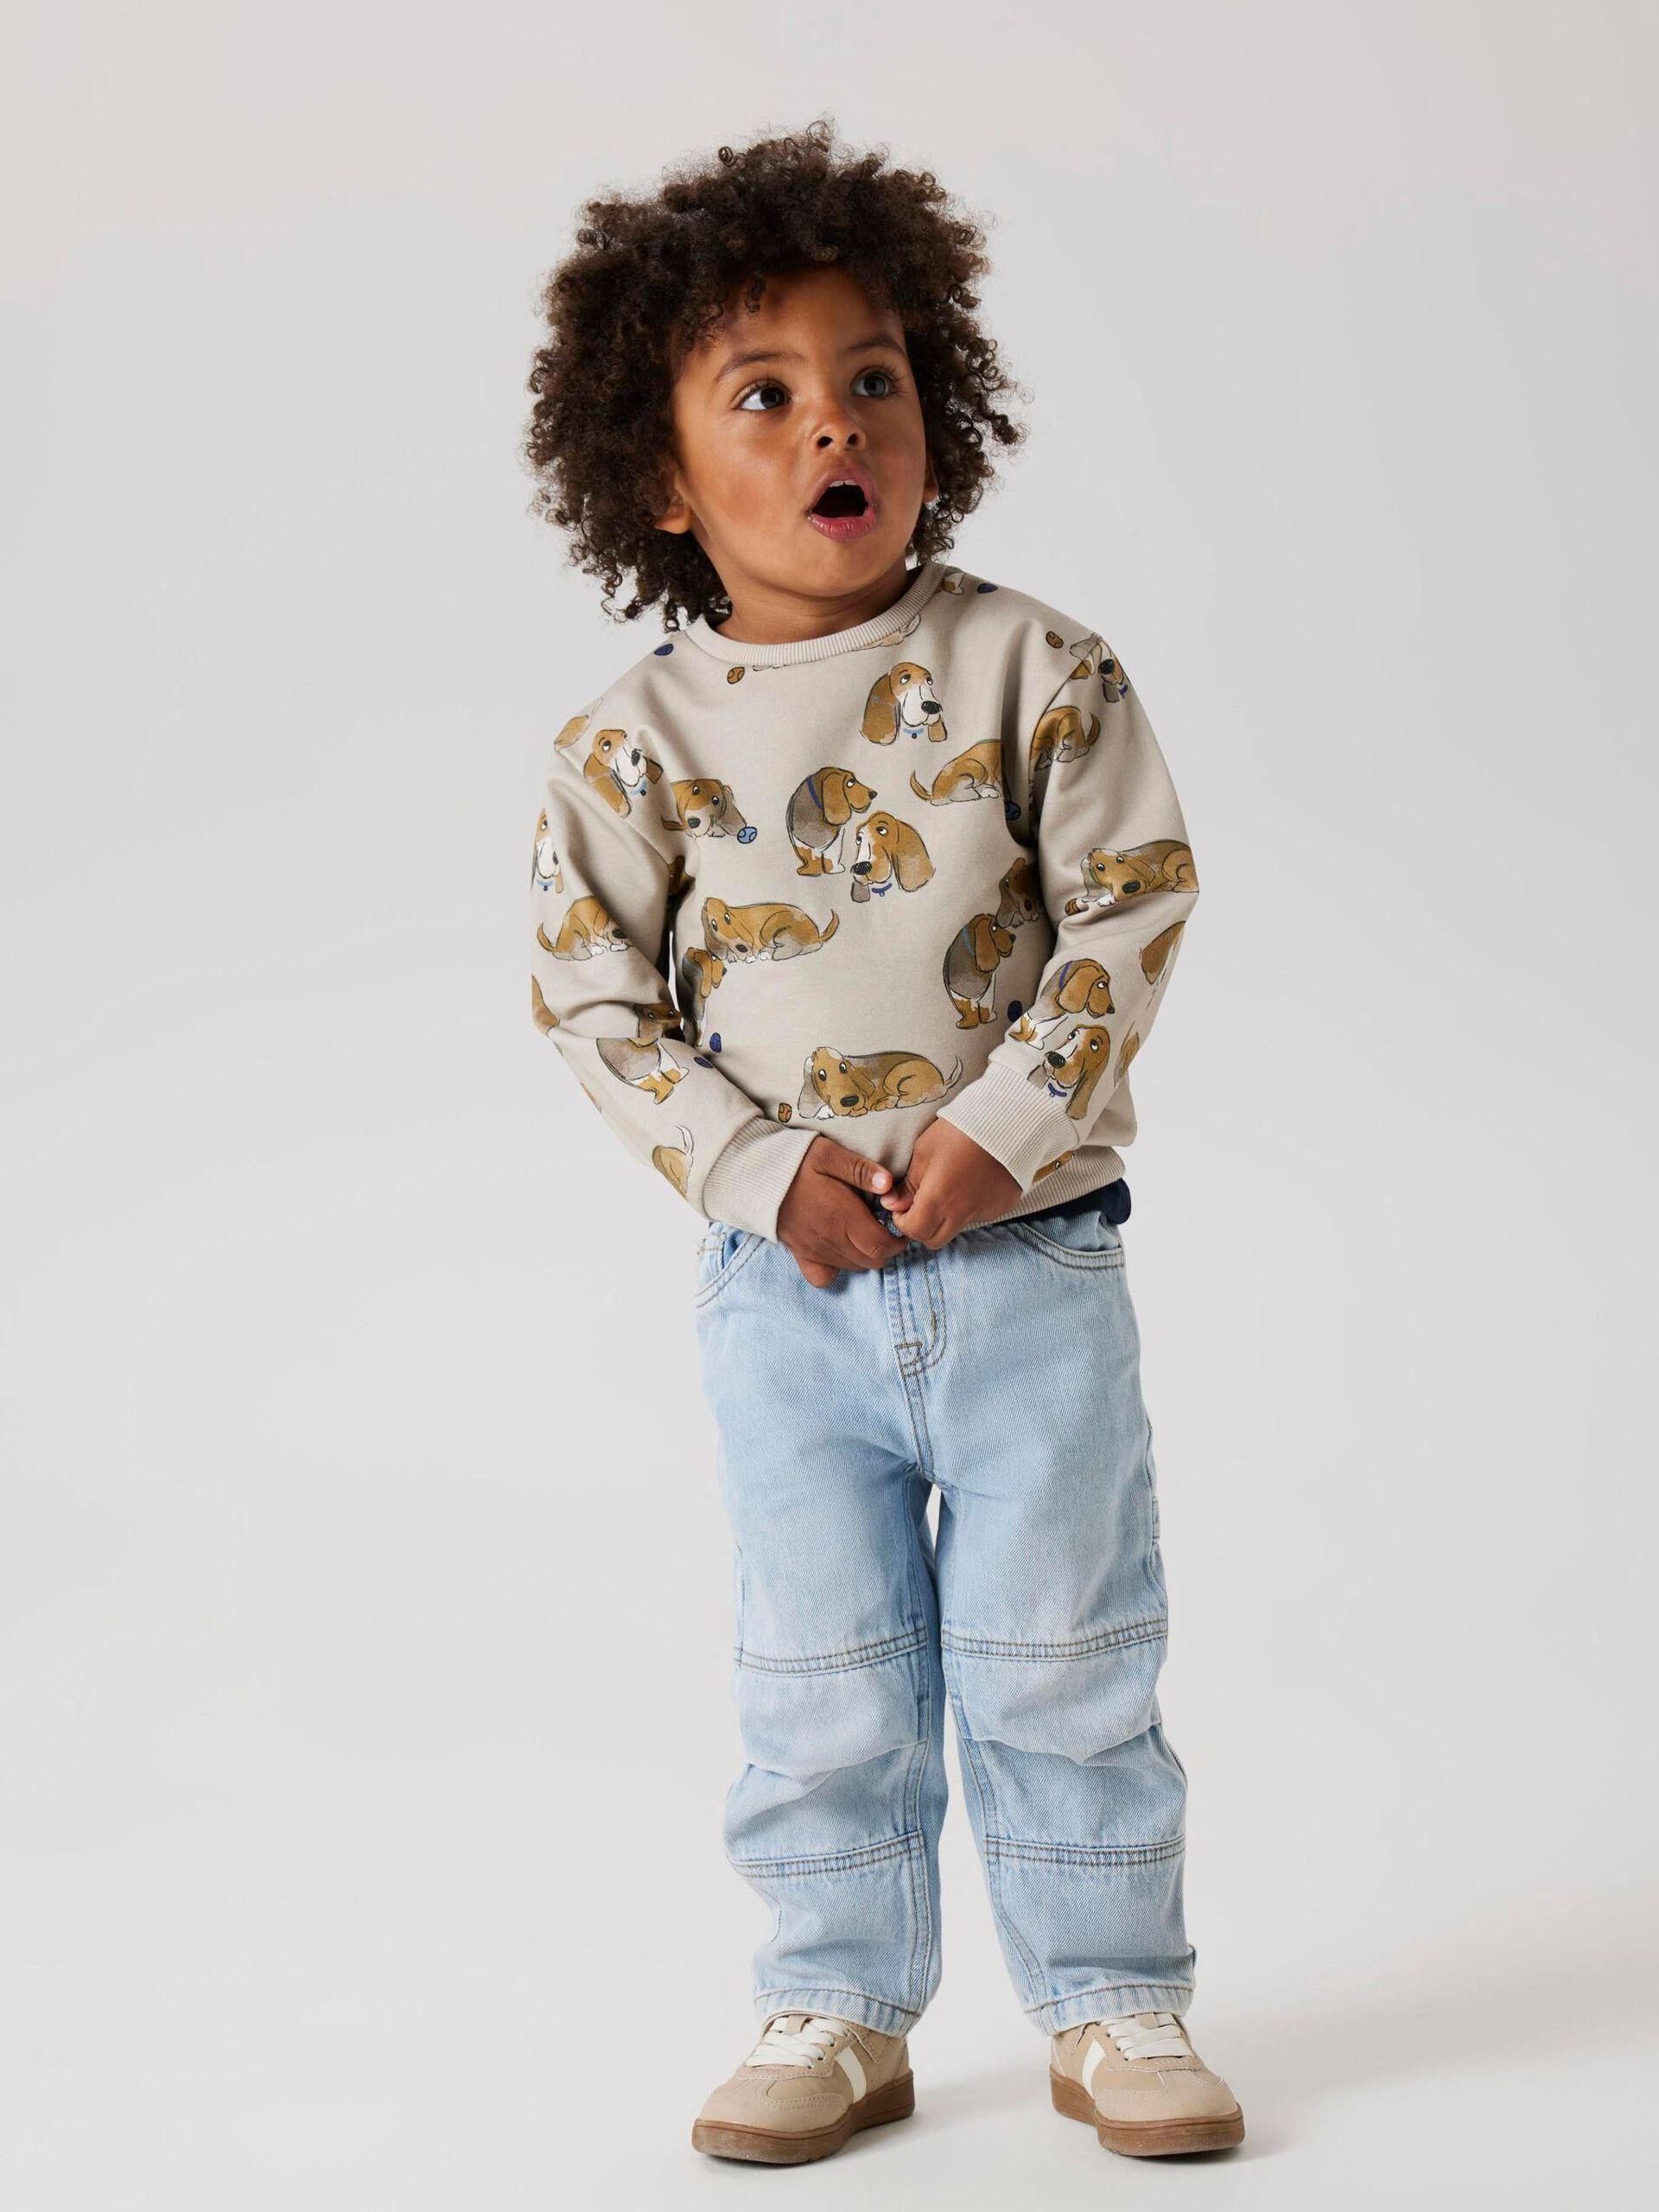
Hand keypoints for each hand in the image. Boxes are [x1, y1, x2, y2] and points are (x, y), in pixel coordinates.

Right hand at [777, 1135, 910, 1288]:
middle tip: (885, 1228)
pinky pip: (824, 1277)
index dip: (898, 1241)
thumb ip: (861, 1169)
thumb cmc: (793, 1161)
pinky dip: (837, 1270)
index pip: (882, 1245)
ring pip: (854, 1268)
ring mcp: (815, 1251)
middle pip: (872, 1261)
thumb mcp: (828, 1154)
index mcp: (844, 1217)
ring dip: (865, 1256)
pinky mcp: (800, 1255)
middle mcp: (832, 1240)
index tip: (899, 1226)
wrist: (753, 1175)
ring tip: (865, 1233)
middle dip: (886, 1248)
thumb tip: (889, 1184)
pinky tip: (840, 1251)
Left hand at [881, 1120, 1020, 1248]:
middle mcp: (962, 1212)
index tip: (901, 1208)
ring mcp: (984, 1211)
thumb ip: (908, 1184)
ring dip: (946, 1218)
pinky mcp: (1001, 1206)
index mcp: (939, 1198)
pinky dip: (969, 1207)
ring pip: (957, 1229)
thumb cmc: (959, 1131)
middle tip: (921, 1204)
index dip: (902, 1223)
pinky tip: (972, 1183)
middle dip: (922, 1227)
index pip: (914, 1231)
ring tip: (949, 1189)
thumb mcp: (924, 1151)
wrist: (1006, 1120)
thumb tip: (892, 1204)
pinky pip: (979, 1216)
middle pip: (934, 1240)